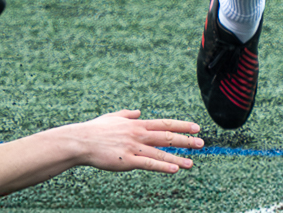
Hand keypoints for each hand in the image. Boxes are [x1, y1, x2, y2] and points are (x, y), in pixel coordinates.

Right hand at [72, 110, 202, 173]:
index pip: (165, 123)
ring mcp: (134, 147)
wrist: (81, 141)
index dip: (182, 125)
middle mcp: (139, 134)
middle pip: (167, 136)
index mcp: (137, 124)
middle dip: (186, 140)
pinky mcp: (127, 160)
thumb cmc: (95, 130)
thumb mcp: (113, 117)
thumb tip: (138, 111)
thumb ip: (127, 114)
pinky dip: (162, 167)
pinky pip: (149, 164)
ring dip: (178, 158)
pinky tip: (174, 170)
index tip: (196, 126)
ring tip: (192, 162)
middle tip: (201, 143)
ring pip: (161, 152)